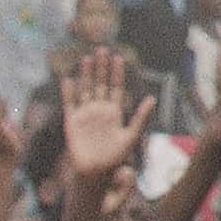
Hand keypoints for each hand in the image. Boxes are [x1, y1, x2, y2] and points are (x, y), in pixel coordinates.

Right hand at [60, 50, 156, 186]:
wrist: (96, 171)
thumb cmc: (115, 156)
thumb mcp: (132, 135)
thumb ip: (141, 117)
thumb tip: (152, 98)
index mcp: (115, 111)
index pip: (116, 87)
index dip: (117, 73)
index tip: (119, 58)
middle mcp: (100, 109)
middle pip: (100, 83)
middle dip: (102, 67)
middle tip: (102, 49)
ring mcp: (86, 114)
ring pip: (86, 89)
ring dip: (86, 74)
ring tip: (87, 58)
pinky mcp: (72, 121)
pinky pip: (70, 103)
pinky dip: (68, 92)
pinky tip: (68, 79)